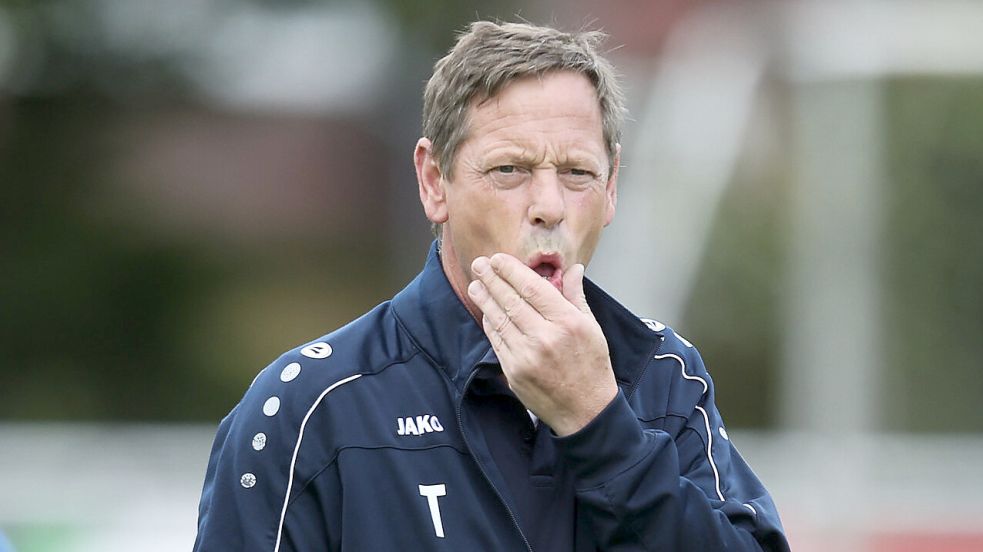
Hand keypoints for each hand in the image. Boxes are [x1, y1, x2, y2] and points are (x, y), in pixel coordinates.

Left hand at [467, 253, 617, 436]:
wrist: (586, 411)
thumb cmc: (591, 367)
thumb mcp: (592, 328)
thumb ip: (576, 296)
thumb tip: (573, 269)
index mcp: (567, 322)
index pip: (532, 287)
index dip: (511, 270)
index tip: (499, 259)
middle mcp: (545, 337)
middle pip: (511, 300)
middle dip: (492, 279)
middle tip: (479, 264)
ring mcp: (526, 356)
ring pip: (499, 319)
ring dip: (484, 299)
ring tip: (476, 284)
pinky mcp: (513, 371)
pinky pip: (496, 341)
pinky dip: (490, 323)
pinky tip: (485, 311)